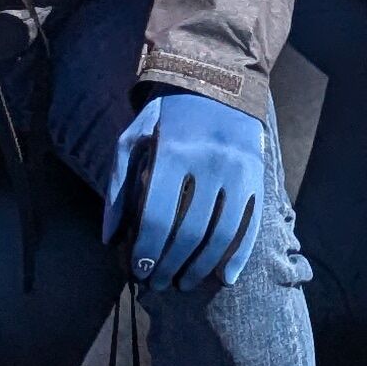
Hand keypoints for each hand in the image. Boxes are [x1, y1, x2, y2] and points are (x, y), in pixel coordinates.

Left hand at [101, 92, 269, 290]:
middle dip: (170, 265)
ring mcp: (237, 169)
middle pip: (188, 231)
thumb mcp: (133, 137)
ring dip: (201, 267)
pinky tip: (224, 277)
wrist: (217, 81)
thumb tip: (109, 238)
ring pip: (221, 233)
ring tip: (184, 283)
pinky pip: (250, 223)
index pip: (157, 216)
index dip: (147, 251)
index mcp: (172, 151)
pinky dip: (239, 254)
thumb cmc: (167, 115)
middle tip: (158, 284)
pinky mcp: (257, 175)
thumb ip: (118, 186)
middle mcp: (208, 161)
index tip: (139, 271)